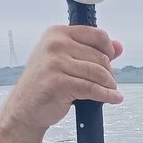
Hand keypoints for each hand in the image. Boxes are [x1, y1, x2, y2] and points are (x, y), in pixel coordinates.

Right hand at [0, 25, 123, 135]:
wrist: (25, 108)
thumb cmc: (44, 83)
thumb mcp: (65, 60)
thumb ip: (91, 51)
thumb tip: (118, 46)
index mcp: (57, 34)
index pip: (96, 35)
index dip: (109, 49)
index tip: (111, 59)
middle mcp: (55, 45)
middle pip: (100, 57)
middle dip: (109, 73)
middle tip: (109, 83)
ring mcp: (55, 63)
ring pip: (98, 73)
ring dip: (109, 85)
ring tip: (110, 91)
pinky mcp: (58, 83)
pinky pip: (92, 88)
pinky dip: (107, 95)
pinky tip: (114, 98)